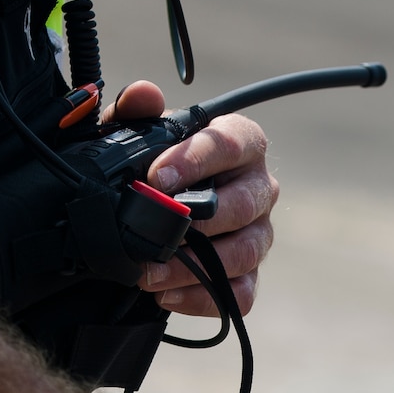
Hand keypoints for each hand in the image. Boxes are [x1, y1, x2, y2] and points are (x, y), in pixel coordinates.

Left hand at [103, 81, 275, 316]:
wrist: (148, 212)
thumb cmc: (150, 167)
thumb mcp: (134, 136)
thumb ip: (135, 114)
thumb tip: (144, 94)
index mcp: (240, 143)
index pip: (232, 143)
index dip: (197, 160)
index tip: (157, 178)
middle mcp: (259, 187)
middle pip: (245, 203)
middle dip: (196, 220)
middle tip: (151, 230)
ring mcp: (258, 234)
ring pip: (245, 252)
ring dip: (194, 266)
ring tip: (147, 272)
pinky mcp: (249, 274)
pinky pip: (241, 293)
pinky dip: (202, 298)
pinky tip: (165, 295)